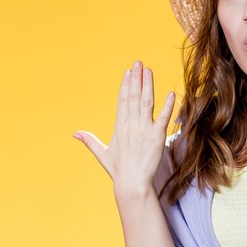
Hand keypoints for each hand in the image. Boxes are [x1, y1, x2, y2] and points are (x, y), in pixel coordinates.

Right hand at [73, 60, 175, 193]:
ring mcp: (144, 129)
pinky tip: (171, 93)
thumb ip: (90, 141)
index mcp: (120, 126)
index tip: (128, 72)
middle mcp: (131, 124)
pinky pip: (163, 118)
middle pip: (133, 96)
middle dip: (136, 78)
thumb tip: (75, 134)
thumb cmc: (118, 170)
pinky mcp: (157, 137)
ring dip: (148, 85)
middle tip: (138, 63)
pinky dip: (167, 106)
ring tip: (149, 70)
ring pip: (146, 102)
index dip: (125, 85)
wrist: (132, 184)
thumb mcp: (102, 153)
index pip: (122, 100)